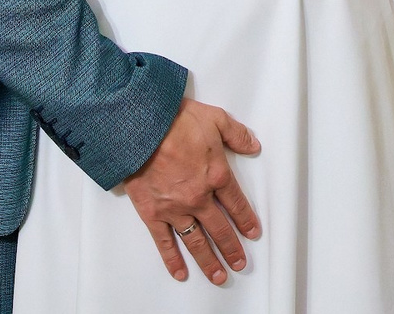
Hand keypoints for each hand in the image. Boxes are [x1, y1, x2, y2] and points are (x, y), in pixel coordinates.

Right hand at [119, 98, 261, 286]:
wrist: (140, 128)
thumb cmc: (175, 120)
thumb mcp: (215, 118)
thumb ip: (237, 134)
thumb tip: (253, 144)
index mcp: (217, 175)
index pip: (237, 204)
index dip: (246, 220)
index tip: (252, 233)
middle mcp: (199, 198)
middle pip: (220, 229)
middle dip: (232, 248)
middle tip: (240, 263)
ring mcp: (176, 209)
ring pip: (197, 242)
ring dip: (209, 261)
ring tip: (218, 276)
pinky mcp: (153, 214)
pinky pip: (165, 243)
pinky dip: (172, 260)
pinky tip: (181, 273)